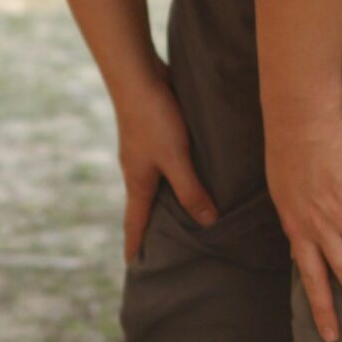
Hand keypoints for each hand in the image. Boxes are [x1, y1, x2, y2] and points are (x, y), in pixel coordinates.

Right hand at [115, 65, 217, 262]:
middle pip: (143, 206)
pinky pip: (163, 163)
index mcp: (138, 182)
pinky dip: (173, 176)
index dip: (135, 245)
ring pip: (154, 183)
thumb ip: (191, 190)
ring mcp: (143, 151)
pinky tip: (189, 171)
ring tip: (180, 214)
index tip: (133, 266)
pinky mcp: (153, 133)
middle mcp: (137, 170)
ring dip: (164, 200)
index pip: (134, 223)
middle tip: (161, 248)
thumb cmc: (154, 118)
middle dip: (150, 227)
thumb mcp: (176, 159)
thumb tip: (208, 222)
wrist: (137, 75)